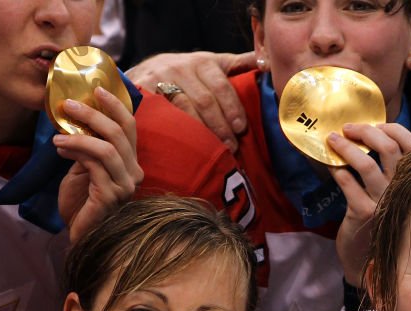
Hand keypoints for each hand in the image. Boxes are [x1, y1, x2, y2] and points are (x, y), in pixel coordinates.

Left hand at [56, 87, 143, 242]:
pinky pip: (95, 165)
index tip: (97, 88)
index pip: (130, 128)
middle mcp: (134, 173)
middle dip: (93, 114)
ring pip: (107, 148)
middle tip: (68, 105)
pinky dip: (76, 151)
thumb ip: (88, 146)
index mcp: (131, 163)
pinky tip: (60, 149)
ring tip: (57, 135)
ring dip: (79, 135)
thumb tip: (75, 117)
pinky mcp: (110, 196)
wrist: (79, 231)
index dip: (116, 105)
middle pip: (120, 134)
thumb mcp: (84, 166)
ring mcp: (125, 186)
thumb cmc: (81, 201)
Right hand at [126, 51, 255, 152]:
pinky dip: (177, 129)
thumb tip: (267, 63)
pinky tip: (187, 143)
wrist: (146, 71)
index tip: (241, 128)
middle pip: (205, 101)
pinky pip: (163, 113)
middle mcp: (181, 67)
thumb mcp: (213, 63)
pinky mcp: (143, 90)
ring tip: (214, 149)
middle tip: (232, 146)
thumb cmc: (189, 72)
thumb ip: (239, 64)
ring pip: (184, 109)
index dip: (233, 109)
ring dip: (201, 132)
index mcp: (203, 62)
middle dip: (221, 126)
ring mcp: (160, 78)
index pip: (222, 87)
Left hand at [327, 122, 410, 286]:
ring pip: (366, 164)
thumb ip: (390, 169)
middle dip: (366, 131)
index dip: (393, 129)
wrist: (367, 258)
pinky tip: (331, 166)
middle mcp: (402, 189)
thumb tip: (369, 133)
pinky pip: (347, 183)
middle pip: (389, 148)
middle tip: (348, 128)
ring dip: (346, 147)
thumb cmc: (379, 218)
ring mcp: (383, 202)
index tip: (374, 124)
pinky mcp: (363, 213)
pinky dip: (337, 169)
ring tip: (333, 140)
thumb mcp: (391, 192)